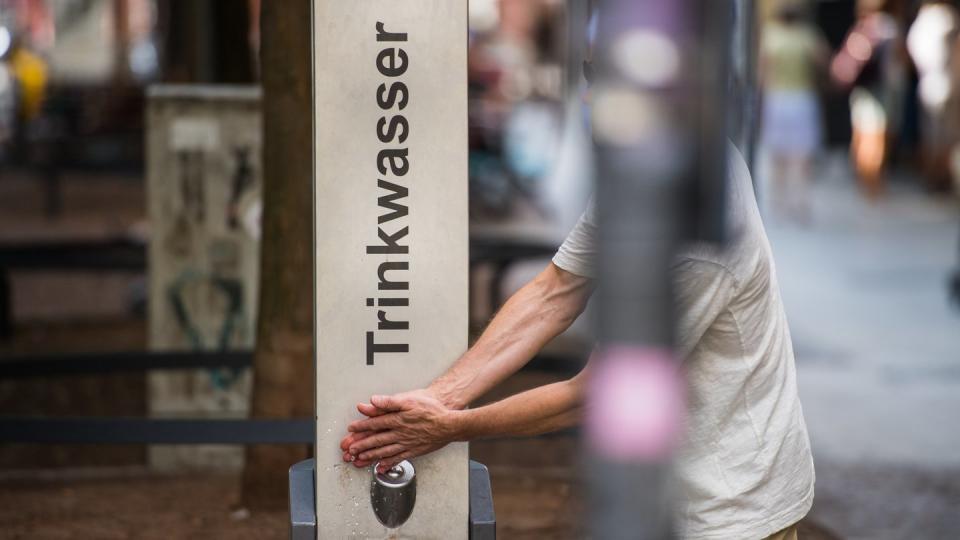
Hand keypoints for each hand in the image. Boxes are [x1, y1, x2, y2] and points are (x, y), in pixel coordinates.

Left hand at [339, 390, 462, 471]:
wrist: (449, 424)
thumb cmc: (431, 410)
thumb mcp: (410, 399)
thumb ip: (389, 401)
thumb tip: (373, 400)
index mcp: (397, 419)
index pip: (375, 423)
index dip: (361, 426)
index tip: (351, 430)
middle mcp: (399, 433)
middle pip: (376, 440)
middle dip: (361, 445)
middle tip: (349, 450)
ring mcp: (406, 444)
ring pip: (384, 451)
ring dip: (370, 455)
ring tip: (359, 459)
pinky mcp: (414, 451)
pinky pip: (397, 458)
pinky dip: (387, 464)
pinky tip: (380, 468)